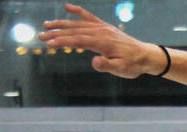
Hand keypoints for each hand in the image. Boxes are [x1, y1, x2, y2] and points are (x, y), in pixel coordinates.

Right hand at [39, 4, 156, 78]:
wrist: (145, 56)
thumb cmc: (132, 65)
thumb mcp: (121, 69)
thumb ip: (107, 65)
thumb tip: (94, 62)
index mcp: (103, 43)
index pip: (79, 41)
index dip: (64, 42)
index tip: (50, 44)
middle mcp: (101, 32)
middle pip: (75, 31)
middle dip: (57, 34)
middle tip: (41, 37)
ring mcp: (102, 28)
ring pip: (79, 24)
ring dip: (62, 24)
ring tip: (47, 26)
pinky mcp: (104, 27)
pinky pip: (89, 17)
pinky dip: (78, 11)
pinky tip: (68, 7)